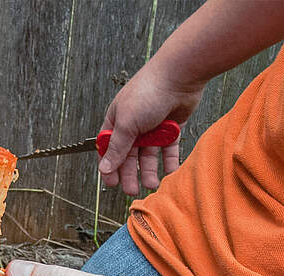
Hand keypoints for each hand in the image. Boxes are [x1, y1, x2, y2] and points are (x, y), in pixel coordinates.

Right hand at [98, 60, 205, 194]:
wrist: (180, 76)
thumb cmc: (148, 92)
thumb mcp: (127, 123)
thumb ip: (116, 148)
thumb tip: (104, 168)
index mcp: (117, 121)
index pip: (109, 149)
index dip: (109, 167)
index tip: (112, 183)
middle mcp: (133, 125)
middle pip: (129, 156)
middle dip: (130, 174)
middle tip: (133, 191)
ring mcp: (152, 128)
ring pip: (149, 156)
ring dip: (149, 171)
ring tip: (152, 184)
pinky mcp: (171, 129)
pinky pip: (168, 150)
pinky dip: (169, 161)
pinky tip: (169, 173)